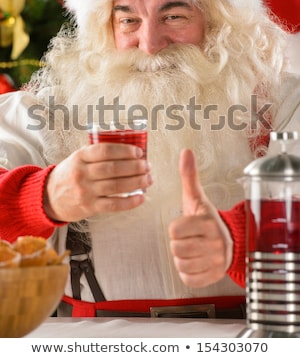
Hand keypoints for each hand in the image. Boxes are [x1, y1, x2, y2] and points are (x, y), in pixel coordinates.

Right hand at [43, 143, 151, 221]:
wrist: (49, 197)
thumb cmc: (70, 174)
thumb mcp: (78, 159)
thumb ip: (98, 155)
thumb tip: (130, 153)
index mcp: (80, 157)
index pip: (105, 151)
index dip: (124, 151)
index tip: (139, 152)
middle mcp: (82, 173)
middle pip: (113, 169)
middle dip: (135, 167)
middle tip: (147, 166)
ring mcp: (85, 191)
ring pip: (116, 186)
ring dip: (136, 182)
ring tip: (148, 179)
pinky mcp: (89, 207)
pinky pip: (113, 205)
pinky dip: (129, 202)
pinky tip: (141, 197)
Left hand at [168, 148, 232, 287]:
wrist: (230, 241)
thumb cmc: (206, 219)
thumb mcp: (197, 198)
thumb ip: (189, 176)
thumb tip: (185, 152)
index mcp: (208, 222)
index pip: (174, 230)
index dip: (175, 228)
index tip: (185, 225)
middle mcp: (215, 242)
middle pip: (176, 248)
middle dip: (178, 243)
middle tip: (189, 238)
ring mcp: (216, 261)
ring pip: (181, 264)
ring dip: (182, 257)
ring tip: (192, 248)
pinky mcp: (214, 276)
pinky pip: (188, 279)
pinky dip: (187, 271)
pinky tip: (196, 260)